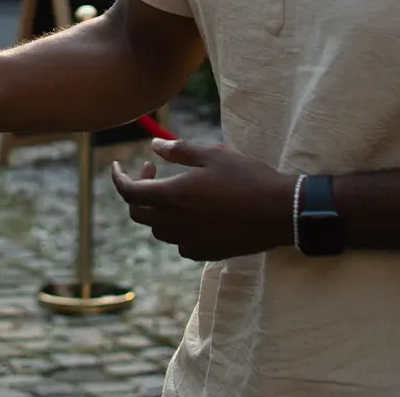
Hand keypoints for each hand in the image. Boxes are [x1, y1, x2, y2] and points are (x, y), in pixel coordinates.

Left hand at [110, 138, 294, 261]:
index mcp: (173, 196)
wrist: (281, 212)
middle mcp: (176, 223)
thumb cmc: (248, 177)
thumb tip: (154, 147)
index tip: (119, 166)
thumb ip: (179, 151)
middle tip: (154, 171)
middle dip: (137, 192)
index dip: (118, 179)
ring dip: (157, 210)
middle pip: (138, 213)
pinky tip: (195, 214)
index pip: (128, 193)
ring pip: (158, 230)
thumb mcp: (213, 155)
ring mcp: (190, 241)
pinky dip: (177, 228)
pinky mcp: (206, 253)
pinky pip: (180, 243)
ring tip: (177, 190)